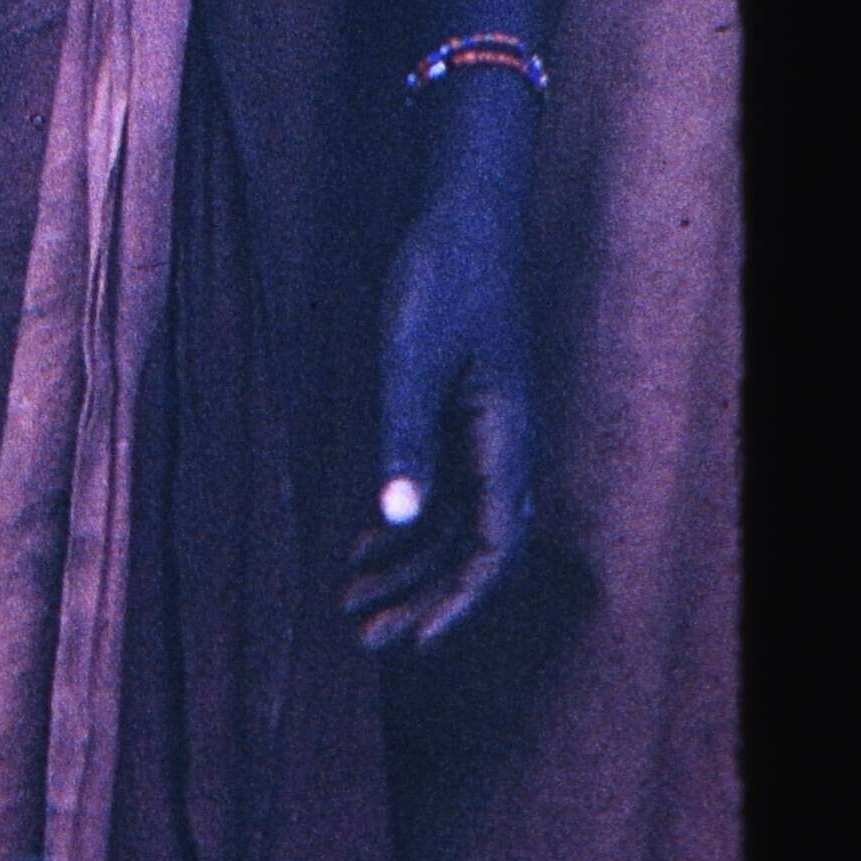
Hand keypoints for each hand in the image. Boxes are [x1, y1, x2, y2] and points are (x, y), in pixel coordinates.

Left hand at [341, 151, 541, 653]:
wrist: (463, 219)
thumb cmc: (443, 278)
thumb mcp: (411, 356)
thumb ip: (405, 436)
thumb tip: (400, 521)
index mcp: (508, 440)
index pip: (496, 547)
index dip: (461, 601)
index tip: (420, 641)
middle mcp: (506, 450)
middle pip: (473, 552)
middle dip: (424, 599)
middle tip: (368, 640)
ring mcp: (486, 438)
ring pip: (454, 529)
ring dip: (408, 570)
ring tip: (352, 607)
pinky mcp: (461, 422)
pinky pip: (441, 495)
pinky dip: (405, 528)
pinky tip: (363, 550)